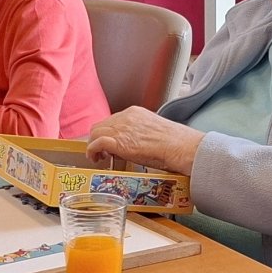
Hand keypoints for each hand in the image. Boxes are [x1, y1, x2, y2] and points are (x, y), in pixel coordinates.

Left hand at [84, 107, 203, 174]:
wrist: (179, 146)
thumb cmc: (174, 143)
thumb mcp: (153, 131)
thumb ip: (139, 133)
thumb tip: (132, 145)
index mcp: (134, 113)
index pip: (112, 120)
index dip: (108, 133)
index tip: (109, 144)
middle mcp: (125, 117)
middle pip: (101, 125)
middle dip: (98, 138)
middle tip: (103, 152)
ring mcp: (121, 129)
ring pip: (95, 133)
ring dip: (94, 145)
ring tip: (99, 157)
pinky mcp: (118, 142)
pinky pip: (96, 144)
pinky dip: (92, 151)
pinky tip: (96, 159)